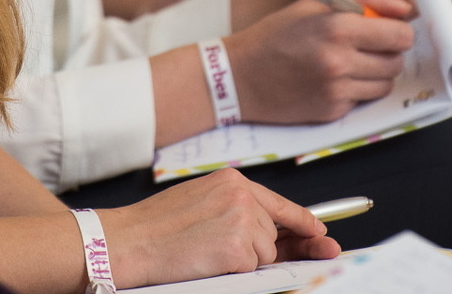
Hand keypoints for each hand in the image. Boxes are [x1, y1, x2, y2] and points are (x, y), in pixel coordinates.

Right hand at [99, 168, 339, 286]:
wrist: (129, 240)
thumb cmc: (156, 225)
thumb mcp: (200, 202)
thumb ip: (235, 209)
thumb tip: (272, 229)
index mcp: (231, 181)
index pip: (279, 204)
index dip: (303, 221)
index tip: (322, 233)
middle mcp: (242, 195)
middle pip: (272, 234)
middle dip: (261, 249)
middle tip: (227, 248)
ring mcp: (242, 221)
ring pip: (265, 255)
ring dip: (242, 260)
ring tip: (205, 251)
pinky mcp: (238, 249)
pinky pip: (252, 270)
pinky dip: (233, 271)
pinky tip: (207, 260)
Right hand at [224, 0, 413, 123]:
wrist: (240, 76)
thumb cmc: (275, 34)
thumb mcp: (312, 3)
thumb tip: (401, 7)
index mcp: (338, 27)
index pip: (399, 34)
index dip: (398, 31)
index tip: (388, 30)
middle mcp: (340, 60)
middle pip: (396, 62)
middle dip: (389, 53)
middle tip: (372, 47)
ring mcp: (337, 89)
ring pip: (385, 84)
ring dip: (377, 74)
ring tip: (354, 62)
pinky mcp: (332, 111)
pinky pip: (363, 100)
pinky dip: (357, 90)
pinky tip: (335, 79)